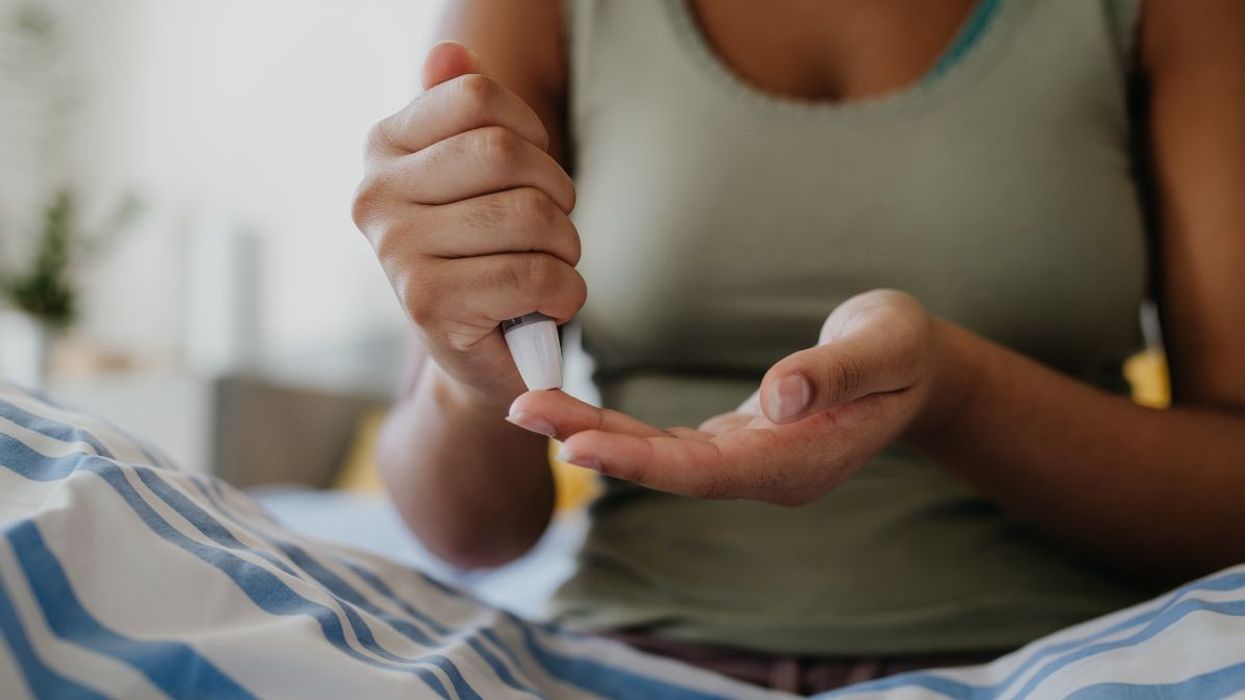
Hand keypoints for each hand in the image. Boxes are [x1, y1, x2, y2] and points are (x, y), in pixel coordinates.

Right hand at [352, 41, 584, 406]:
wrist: (481, 357)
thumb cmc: (487, 255)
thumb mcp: (475, 178)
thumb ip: (461, 111)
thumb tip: (451, 52)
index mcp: (384, 149)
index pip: (477, 96)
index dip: (532, 132)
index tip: (531, 173)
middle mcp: (376, 195)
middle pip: (506, 153)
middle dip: (556, 193)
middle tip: (551, 230)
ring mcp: (396, 251)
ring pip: (530, 215)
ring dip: (566, 247)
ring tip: (548, 267)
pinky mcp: (429, 305)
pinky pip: (536, 274)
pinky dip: (566, 292)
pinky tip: (548, 304)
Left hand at [507, 290, 945, 505]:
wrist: (914, 367)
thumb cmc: (902, 351)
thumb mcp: (884, 348)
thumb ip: (834, 373)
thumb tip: (779, 397)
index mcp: (799, 461)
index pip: (705, 470)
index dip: (639, 461)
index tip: (576, 444)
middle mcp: (766, 471)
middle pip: (667, 468)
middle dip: (594, 442)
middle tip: (521, 410)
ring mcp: (751, 459)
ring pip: (661, 456)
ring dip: (595, 433)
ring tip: (531, 407)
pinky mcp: (738, 439)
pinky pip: (669, 441)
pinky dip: (622, 428)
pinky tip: (578, 414)